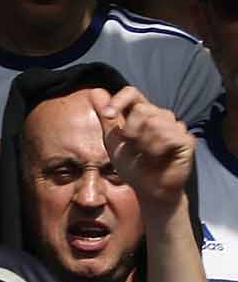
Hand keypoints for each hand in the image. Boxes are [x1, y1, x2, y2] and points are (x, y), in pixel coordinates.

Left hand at [88, 87, 193, 210]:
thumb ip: (107, 119)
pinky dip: (156, 150)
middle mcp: (161, 116)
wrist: (149, 189)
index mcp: (143, 113)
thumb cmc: (132, 166)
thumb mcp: (113, 141)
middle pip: (141, 109)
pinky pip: (167, 136)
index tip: (108, 115)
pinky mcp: (186, 139)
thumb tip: (95, 92)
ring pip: (154, 122)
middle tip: (135, 148)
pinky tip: (158, 158)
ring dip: (143, 144)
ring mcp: (176, 126)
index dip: (119, 100)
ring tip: (147, 155)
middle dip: (130, 132)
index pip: (132, 92)